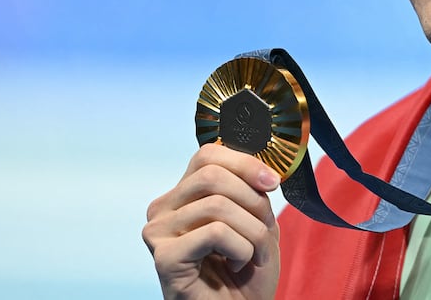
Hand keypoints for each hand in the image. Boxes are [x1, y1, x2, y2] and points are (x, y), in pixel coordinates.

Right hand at [142, 144, 280, 298]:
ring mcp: (158, 232)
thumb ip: (252, 192)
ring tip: (254, 256)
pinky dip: (241, 249)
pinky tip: (238, 265)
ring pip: (218, 205)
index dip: (243, 163)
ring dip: (252, 233)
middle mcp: (162, 209)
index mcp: (181, 196)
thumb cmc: (245, 275)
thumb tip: (264, 171)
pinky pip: (216, 232)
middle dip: (252, 201)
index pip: (207, 155)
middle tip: (265, 231)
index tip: (271, 182)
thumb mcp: (255, 222)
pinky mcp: (164, 257)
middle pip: (212, 175)